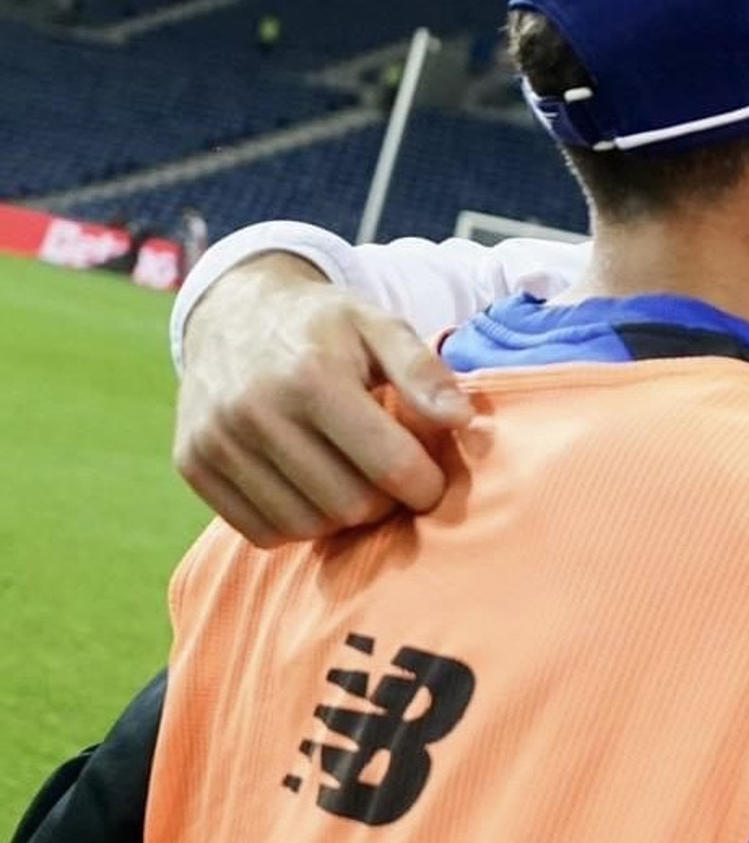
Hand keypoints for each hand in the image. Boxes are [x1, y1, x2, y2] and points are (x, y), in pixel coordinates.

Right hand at [175, 252, 472, 545]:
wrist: (231, 310)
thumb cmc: (323, 327)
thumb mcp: (379, 326)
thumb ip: (423, 371)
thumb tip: (461, 421)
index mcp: (311, 375)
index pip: (391, 467)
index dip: (426, 485)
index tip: (431, 478)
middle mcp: (254, 410)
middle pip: (349, 506)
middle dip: (385, 502)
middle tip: (389, 478)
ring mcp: (215, 441)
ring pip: (306, 527)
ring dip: (341, 517)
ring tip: (351, 479)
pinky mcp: (192, 464)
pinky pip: (262, 531)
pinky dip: (296, 522)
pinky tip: (309, 487)